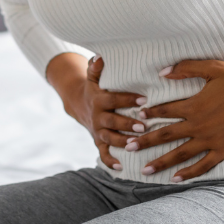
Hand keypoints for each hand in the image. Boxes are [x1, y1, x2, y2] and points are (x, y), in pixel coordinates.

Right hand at [46, 53, 146, 170]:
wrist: (79, 104)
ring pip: (109, 138)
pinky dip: (110, 161)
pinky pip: (103, 153)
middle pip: (111, 121)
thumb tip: (100, 56)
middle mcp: (98, 116)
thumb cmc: (95, 88)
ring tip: (136, 144)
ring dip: (123, 142)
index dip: (127, 99)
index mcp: (99, 99)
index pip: (113, 99)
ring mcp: (98, 131)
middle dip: (127, 125)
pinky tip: (122, 167)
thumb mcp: (93, 76)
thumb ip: (96, 67)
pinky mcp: (98, 142)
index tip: (144, 99)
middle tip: (143, 126)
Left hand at [123, 59, 223, 181]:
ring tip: (144, 170)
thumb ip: (185, 69)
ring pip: (180, 154)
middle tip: (127, 148)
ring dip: (160, 162)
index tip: (136, 118)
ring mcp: (211, 139)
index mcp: (193, 105)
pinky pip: (203, 165)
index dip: (149, 114)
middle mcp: (198, 125)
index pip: (164, 111)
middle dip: (144, 142)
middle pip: (165, 135)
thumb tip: (161, 71)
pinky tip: (176, 179)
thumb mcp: (212, 68)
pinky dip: (188, 173)